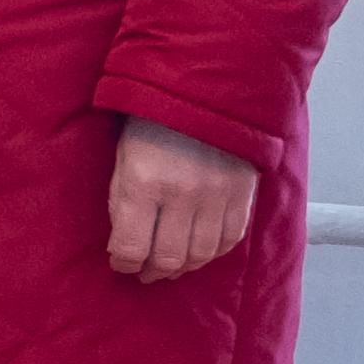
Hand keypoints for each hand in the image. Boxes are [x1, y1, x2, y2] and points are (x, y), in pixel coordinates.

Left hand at [105, 116, 262, 284]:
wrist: (203, 90)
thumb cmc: (152, 123)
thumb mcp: (123, 160)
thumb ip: (122, 204)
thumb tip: (123, 246)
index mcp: (144, 183)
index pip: (132, 247)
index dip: (123, 263)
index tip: (120, 263)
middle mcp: (183, 195)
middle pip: (169, 257)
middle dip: (152, 271)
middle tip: (145, 273)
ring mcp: (217, 196)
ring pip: (202, 254)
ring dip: (184, 266)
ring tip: (170, 266)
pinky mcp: (242, 194)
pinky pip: (231, 238)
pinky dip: (213, 252)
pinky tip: (199, 251)